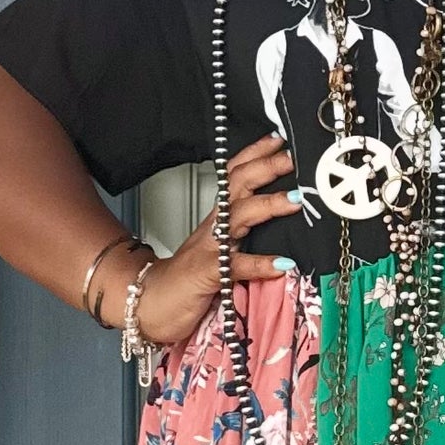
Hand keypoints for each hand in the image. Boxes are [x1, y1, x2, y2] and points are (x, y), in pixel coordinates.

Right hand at [121, 134, 300, 347]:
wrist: (149, 304)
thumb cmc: (187, 282)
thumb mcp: (220, 255)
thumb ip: (242, 242)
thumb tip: (280, 237)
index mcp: (216, 221)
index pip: (235, 177)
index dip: (255, 156)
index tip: (279, 140)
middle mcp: (214, 228)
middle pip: (238, 185)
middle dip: (265, 168)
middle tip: (291, 158)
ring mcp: (210, 249)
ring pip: (238, 217)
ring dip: (268, 205)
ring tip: (295, 200)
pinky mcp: (208, 275)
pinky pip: (236, 266)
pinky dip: (261, 264)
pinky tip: (282, 263)